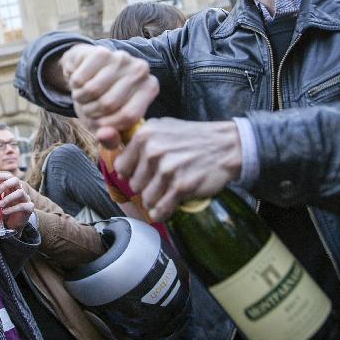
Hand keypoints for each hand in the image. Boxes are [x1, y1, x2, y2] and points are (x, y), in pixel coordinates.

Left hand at [0, 172, 33, 231]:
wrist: (12, 225)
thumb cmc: (5, 210)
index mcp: (12, 187)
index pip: (9, 177)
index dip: (2, 176)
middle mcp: (20, 190)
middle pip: (16, 181)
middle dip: (5, 184)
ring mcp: (26, 198)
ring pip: (20, 192)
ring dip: (8, 198)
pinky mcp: (29, 208)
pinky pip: (23, 206)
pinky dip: (12, 209)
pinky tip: (4, 212)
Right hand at [59, 44, 158, 145]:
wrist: (86, 70)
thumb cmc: (100, 101)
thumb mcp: (107, 124)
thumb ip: (110, 138)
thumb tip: (105, 136)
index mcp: (150, 88)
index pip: (128, 116)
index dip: (108, 126)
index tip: (99, 125)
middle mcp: (141, 70)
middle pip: (109, 104)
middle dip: (91, 112)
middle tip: (88, 108)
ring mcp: (122, 57)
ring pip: (93, 90)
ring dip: (81, 99)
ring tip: (83, 96)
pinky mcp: (101, 51)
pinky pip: (80, 79)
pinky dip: (74, 85)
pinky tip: (80, 82)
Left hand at [115, 118, 241, 220]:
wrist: (227, 146)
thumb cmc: (193, 137)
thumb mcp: (161, 127)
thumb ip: (138, 139)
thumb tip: (113, 151)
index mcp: (144, 135)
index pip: (121, 167)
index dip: (132, 173)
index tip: (143, 173)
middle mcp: (153, 151)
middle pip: (134, 185)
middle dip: (146, 186)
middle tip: (162, 180)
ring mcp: (167, 169)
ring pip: (146, 199)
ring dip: (157, 199)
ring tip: (169, 190)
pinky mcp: (181, 187)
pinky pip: (160, 210)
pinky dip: (163, 212)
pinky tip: (169, 205)